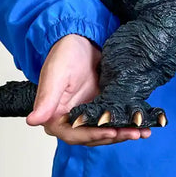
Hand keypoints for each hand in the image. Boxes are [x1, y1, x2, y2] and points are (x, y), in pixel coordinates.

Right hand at [26, 34, 151, 145]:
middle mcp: (72, 119)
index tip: (109, 132)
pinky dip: (126, 122)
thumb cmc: (64, 54)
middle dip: (114, 135)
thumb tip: (33, 120)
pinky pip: (114, 118)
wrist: (81, 40)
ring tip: (142, 131)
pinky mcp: (103, 105)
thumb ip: (46, 99)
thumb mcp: (55, 75)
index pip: (73, 134)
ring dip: (123, 132)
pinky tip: (142, 124)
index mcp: (55, 116)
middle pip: (93, 135)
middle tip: (134, 132)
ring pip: (106, 130)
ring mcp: (89, 113)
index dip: (91, 135)